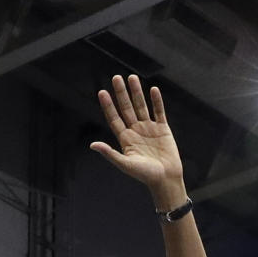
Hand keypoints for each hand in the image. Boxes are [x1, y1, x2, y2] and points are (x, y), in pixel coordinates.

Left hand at [90, 75, 184, 200]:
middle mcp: (136, 131)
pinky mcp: (163, 129)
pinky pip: (159, 111)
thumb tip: (92, 145)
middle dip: (121, 93)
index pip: (114, 119)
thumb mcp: (125, 164)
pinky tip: (153, 90)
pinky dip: (156, 101)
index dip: (108, 106)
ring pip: (141, 106)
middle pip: (127, 108)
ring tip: (132, 78)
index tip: (102, 92)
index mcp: (125, 139)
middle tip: (116, 78)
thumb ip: (110, 153)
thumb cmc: (144, 175)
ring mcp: (149, 129)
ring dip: (137, 92)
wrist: (165, 179)